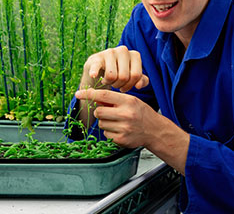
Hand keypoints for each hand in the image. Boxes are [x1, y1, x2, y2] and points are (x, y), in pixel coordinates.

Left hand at [75, 88, 189, 173]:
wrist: (155, 130)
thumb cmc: (141, 113)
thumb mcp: (131, 101)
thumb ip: (114, 100)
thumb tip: (94, 98)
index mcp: (128, 101)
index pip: (104, 95)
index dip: (89, 94)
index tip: (78, 93)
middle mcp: (126, 114)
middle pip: (99, 111)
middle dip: (100, 112)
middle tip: (109, 112)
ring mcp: (123, 128)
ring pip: (101, 123)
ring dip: (105, 122)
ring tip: (118, 122)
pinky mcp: (121, 139)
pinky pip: (105, 134)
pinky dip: (109, 132)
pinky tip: (120, 130)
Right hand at [82, 46, 148, 92]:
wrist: (100, 69)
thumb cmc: (120, 73)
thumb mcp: (134, 77)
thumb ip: (142, 81)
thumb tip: (138, 86)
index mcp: (135, 55)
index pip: (136, 75)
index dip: (130, 86)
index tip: (124, 87)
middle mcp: (123, 50)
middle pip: (124, 77)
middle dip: (118, 85)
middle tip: (115, 84)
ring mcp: (109, 52)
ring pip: (111, 76)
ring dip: (109, 83)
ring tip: (107, 80)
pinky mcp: (96, 58)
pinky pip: (96, 67)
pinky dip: (94, 72)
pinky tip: (93, 75)